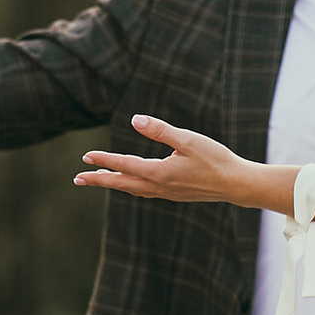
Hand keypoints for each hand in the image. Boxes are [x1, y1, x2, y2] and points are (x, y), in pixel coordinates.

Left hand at [77, 116, 265, 206]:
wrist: (237, 184)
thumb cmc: (215, 159)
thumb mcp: (187, 139)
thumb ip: (160, 130)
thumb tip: (135, 119)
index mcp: (159, 173)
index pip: (124, 165)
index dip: (104, 160)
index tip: (86, 157)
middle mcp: (159, 186)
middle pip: (122, 183)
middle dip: (99, 180)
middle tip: (78, 178)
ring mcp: (167, 193)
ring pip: (133, 189)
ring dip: (114, 184)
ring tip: (99, 180)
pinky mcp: (175, 194)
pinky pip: (145, 192)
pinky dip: (131, 187)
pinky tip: (132, 184)